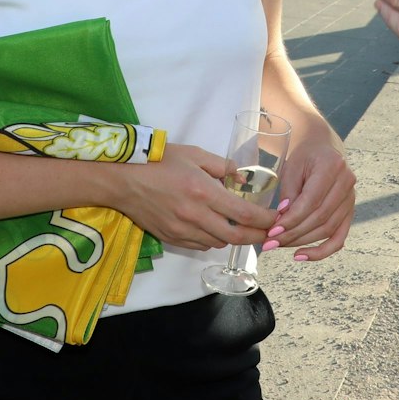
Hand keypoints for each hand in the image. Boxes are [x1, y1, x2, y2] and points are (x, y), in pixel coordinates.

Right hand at [112, 143, 273, 251]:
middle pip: (236, 237)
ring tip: (240, 227)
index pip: (244, 214)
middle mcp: (196, 216)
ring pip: (219, 243)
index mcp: (204, 192)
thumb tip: (242, 179)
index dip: (265, 220)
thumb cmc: (159, 161)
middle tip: (268, 232)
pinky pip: (201, 245)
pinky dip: (213, 239)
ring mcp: (183, 230)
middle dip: (257, 237)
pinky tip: (214, 228)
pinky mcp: (172, 238)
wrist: (122, 179)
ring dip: (233, 237)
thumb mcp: (194, 154)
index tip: (276, 218)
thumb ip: (222, 166)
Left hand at [272, 134, 354, 260]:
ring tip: (279, 245)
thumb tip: (282, 222)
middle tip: (270, 242)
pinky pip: (339, 237)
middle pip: (320, 218)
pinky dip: (322, 251)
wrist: (322, 148)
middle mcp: (347, 183)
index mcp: (332, 166)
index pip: (312, 201)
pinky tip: (302, 255)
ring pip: (328, 229)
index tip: (272, 231)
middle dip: (293, 234)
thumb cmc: (303, 157)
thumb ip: (288, 192)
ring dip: (302, 242)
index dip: (292, 219)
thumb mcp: (291, 167)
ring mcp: (351, 199)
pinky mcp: (349, 212)